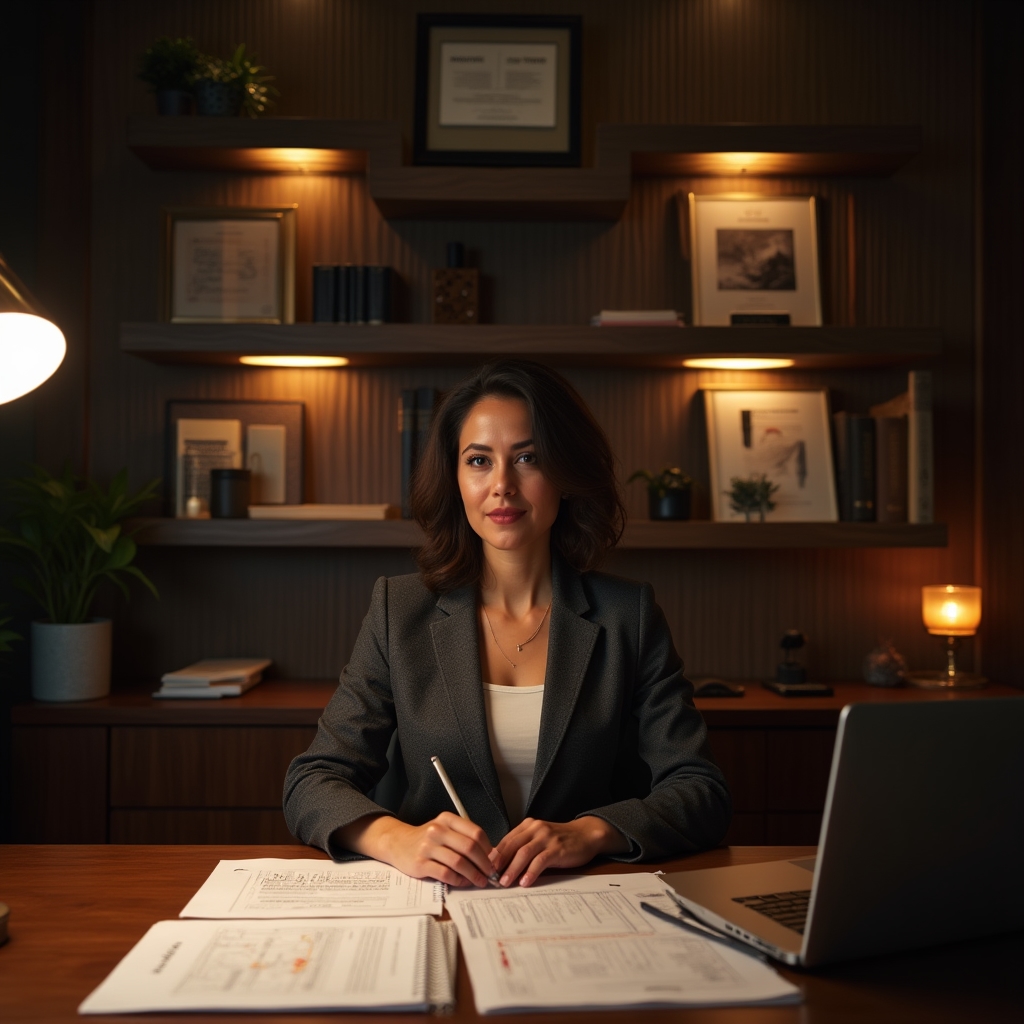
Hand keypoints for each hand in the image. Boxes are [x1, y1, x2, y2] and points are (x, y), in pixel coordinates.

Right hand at [337, 811, 496, 887]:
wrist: (398, 843)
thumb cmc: (428, 839)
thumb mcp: (445, 829)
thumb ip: (464, 837)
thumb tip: (490, 854)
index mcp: (447, 819)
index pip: (475, 832)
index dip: (488, 848)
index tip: (494, 860)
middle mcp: (437, 830)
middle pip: (469, 847)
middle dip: (484, 863)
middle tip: (490, 874)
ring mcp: (427, 847)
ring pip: (459, 862)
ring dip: (473, 874)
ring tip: (480, 881)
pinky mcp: (420, 864)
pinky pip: (445, 874)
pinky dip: (457, 880)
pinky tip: (462, 882)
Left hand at [491, 815, 629, 887]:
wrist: (585, 835)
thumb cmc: (560, 840)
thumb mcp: (539, 839)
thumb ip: (523, 847)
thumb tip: (502, 864)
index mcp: (528, 826)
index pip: (506, 840)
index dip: (495, 855)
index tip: (485, 869)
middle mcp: (535, 829)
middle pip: (512, 845)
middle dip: (499, 863)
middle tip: (490, 878)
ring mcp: (546, 837)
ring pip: (523, 853)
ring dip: (512, 869)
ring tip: (504, 882)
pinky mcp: (557, 848)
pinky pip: (540, 860)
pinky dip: (531, 872)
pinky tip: (525, 882)